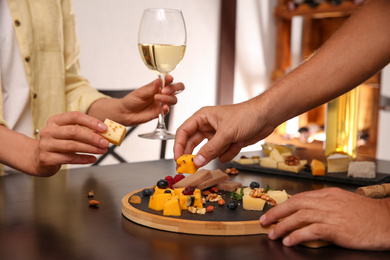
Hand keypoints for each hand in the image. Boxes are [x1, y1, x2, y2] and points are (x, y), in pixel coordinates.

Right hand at [34, 111, 109, 175]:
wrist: (38, 158)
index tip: (104, 128)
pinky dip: (83, 159)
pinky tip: (92, 158)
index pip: (74, 116)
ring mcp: (46, 145)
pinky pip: (69, 158)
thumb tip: (104, 133)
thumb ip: (83, 131)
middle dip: (93, 137)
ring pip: (72, 145)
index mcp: (55, 121)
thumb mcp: (68, 134)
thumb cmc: (58, 144)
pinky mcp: (46, 158)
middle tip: (105, 142)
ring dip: (90, 148)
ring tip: (102, 151)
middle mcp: (48, 131)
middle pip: (74, 131)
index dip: (91, 121)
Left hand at [118, 74, 183, 124]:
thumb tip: (159, 80)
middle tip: (164, 91)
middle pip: (177, 89)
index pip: (169, 80)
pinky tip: (163, 107)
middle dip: (174, 88)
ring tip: (157, 98)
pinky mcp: (160, 112)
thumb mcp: (140, 92)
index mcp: (158, 86)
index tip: (168, 79)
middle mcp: (162, 94)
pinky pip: (167, 110)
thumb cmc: (132, 100)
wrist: (125, 113)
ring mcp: (162, 103)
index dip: (170, 79)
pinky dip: (167, 108)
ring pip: (174, 99)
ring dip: (168, 98)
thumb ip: (151, 88)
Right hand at [174, 99, 274, 166]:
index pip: (184, 132)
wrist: (267, 117)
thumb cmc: (246, 116)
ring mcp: (217, 136)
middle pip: (193, 144)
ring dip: (218, 152)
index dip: (179, 145)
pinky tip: (238, 144)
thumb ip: (210, 149)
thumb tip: (196, 162)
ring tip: (230, 144)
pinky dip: (229, 153)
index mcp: (203, 117)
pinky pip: (221, 154)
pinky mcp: (227, 143)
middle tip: (190, 168)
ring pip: (208, 151)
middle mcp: (207, 126)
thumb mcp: (226, 133)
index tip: (178, 159)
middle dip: (194, 155)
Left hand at [260, 187, 389, 249]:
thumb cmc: (367, 214)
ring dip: (282, 226)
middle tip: (264, 221)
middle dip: (276, 212)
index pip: (299, 197)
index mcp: (328, 194)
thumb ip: (325, 204)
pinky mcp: (336, 229)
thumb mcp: (343, 202)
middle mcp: (327, 202)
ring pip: (299, 217)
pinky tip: (289, 241)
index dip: (283, 205)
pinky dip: (297, 235)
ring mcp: (331, 214)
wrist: (386, 221)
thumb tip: (307, 211)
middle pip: (295, 204)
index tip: (272, 212)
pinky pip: (311, 231)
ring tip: (273, 234)